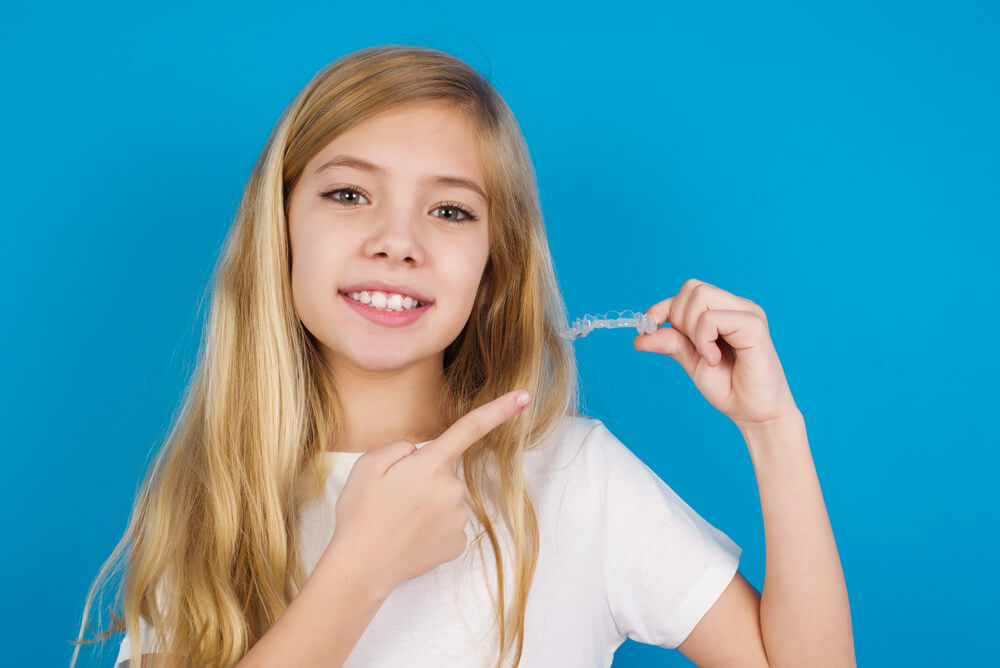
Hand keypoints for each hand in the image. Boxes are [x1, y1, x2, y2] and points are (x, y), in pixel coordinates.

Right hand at [330, 389, 531, 590]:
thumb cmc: (361, 513)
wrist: (361, 566)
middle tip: (393, 500)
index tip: (525, 397)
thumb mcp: (368, 464)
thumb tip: (418, 454)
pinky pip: (448, 525)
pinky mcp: (458, 543)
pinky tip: (410, 537)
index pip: (470, 428)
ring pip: (445, 500)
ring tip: (397, 521)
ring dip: (426, 505)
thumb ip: (400, 448)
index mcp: (432, 464)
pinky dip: (431, 528)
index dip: (500, 410)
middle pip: (443, 473)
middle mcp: (453, 488)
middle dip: (423, 480)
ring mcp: (458, 518)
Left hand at [633, 278, 799, 429]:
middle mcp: (737, 306)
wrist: (754, 413)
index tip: (649, 327)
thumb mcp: (691, 361)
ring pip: (700, 296)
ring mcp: (748, 313)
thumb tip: (639, 336)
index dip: (663, 307)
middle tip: (693, 349)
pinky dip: (703, 340)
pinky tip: (714, 359)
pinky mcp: (754, 325)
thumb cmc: (729, 387)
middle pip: (692, 288)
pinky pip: (712, 319)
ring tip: (706, 356)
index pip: (688, 291)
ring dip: (691, 329)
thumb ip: (671, 343)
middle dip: (678, 319)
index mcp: (724, 310)